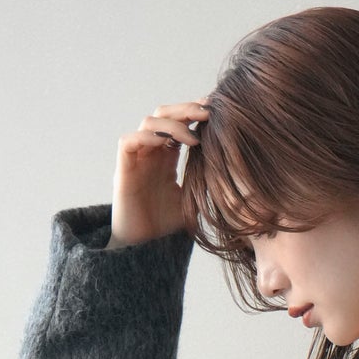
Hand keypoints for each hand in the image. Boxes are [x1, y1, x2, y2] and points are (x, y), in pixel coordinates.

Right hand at [106, 97, 212, 249]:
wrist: (145, 249)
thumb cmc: (167, 227)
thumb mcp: (196, 201)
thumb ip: (207, 182)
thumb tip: (236, 171)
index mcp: (167, 157)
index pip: (179, 123)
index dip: (195, 112)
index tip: (217, 109)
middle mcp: (151, 153)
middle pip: (164, 114)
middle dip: (186, 109)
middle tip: (209, 112)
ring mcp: (136, 160)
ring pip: (148, 123)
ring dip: (172, 123)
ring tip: (194, 137)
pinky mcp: (122, 170)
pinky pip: (129, 142)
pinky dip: (148, 137)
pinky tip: (169, 144)